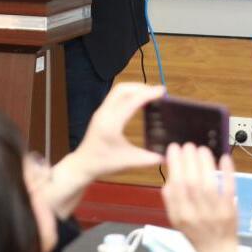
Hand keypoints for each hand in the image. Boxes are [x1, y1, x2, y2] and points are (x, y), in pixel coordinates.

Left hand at [45, 82, 164, 216]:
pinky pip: (115, 97)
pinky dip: (128, 94)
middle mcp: (104, 113)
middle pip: (122, 89)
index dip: (148, 94)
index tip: (162, 90)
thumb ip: (149, 159)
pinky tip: (138, 101)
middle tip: (157, 92)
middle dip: (141, 87)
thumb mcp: (128, 162)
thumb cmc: (104, 164)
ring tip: (149, 94)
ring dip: (134, 89)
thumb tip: (168, 155)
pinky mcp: (101, 113)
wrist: (83, 164)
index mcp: (111, 124)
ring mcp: (101, 111)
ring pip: (118, 91)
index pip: (131, 102)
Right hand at [161, 144, 238, 251]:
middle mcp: (196, 213)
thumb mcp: (175, 219)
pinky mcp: (230, 210)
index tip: (174, 148)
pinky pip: (229, 190)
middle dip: (189, 161)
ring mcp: (215, 212)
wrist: (217, 250)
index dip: (175, 165)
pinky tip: (225, 158)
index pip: (176, 186)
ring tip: (201, 149)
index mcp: (180, 214)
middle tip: (188, 145)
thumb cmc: (194, 231)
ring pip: (209, 185)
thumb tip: (168, 177)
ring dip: (205, 164)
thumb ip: (170, 199)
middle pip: (192, 183)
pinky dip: (227, 173)